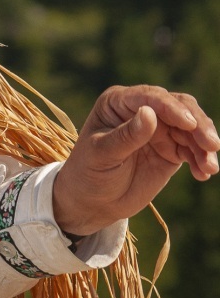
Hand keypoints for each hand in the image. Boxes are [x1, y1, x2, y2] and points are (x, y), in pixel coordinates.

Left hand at [53, 85, 219, 237]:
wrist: (94, 201)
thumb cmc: (89, 173)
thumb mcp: (102, 155)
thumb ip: (126, 136)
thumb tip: (149, 112)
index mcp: (118, 102)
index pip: (150, 97)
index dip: (172, 108)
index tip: (189, 123)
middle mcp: (142, 110)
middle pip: (179, 107)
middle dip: (198, 124)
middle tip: (211, 145)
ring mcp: (159, 129)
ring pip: (192, 129)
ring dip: (204, 146)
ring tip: (210, 168)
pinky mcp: (171, 149)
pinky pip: (194, 149)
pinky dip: (202, 160)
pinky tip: (204, 174)